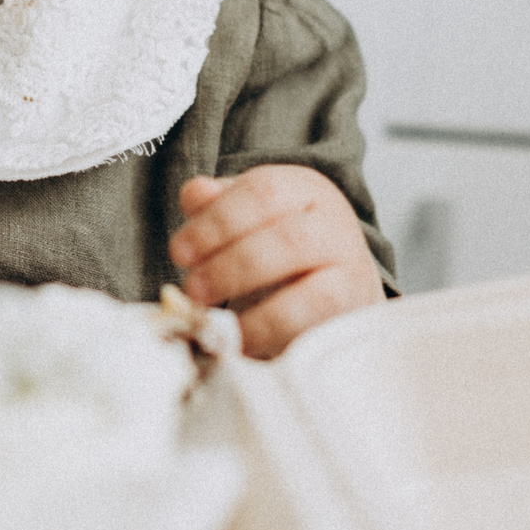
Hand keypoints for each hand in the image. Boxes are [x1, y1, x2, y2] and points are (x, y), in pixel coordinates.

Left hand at [169, 165, 384, 358]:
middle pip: (288, 240)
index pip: (263, 193)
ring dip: (257, 308)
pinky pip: (313, 325)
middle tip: (192, 288)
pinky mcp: (349, 315)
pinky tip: (238, 339)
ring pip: (312, 291)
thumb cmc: (282, 249)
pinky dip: (270, 333)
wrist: (340, 288)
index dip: (216, 222)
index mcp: (305, 190)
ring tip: (212, 314)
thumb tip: (196, 195)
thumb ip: (219, 205)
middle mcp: (334, 226)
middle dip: (231, 266)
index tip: (180, 251)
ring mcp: (349, 272)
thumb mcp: (249, 217)